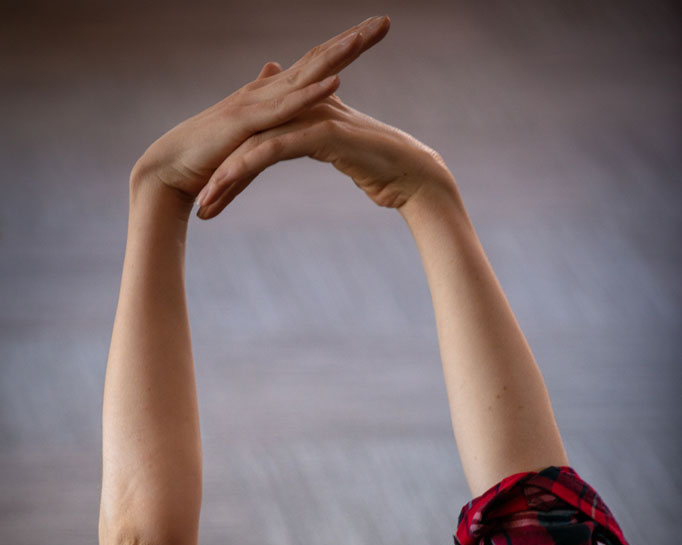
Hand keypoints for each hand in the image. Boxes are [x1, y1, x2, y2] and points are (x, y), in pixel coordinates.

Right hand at [132, 16, 390, 203]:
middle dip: (351, 39)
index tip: (377, 30)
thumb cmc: (208, 154)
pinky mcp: (246, 123)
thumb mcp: (246, 128)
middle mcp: (265, 90)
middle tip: (385, 21)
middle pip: (316, 59)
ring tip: (365, 38)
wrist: (172, 171)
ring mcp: (255, 104)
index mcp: (270, 93)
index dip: (346, 47)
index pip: (316, 64)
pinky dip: (311, 94)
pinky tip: (336, 82)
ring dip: (335, 57)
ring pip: (304, 76)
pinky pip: (285, 108)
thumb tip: (278, 69)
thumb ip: (266, 100)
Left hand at [195, 92, 451, 216]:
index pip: (261, 138)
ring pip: (255, 145)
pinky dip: (244, 170)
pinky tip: (224, 190)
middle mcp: (307, 109)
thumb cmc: (384, 172)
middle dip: (221, 174)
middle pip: (251, 140)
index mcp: (309, 114)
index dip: (235, 167)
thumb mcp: (343, 153)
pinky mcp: (320, 134)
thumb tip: (303, 142)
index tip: (215, 196)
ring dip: (225, 178)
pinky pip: (272, 151)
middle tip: (201, 206)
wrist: (416, 177)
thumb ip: (319, 141)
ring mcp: (314, 118)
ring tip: (205, 208)